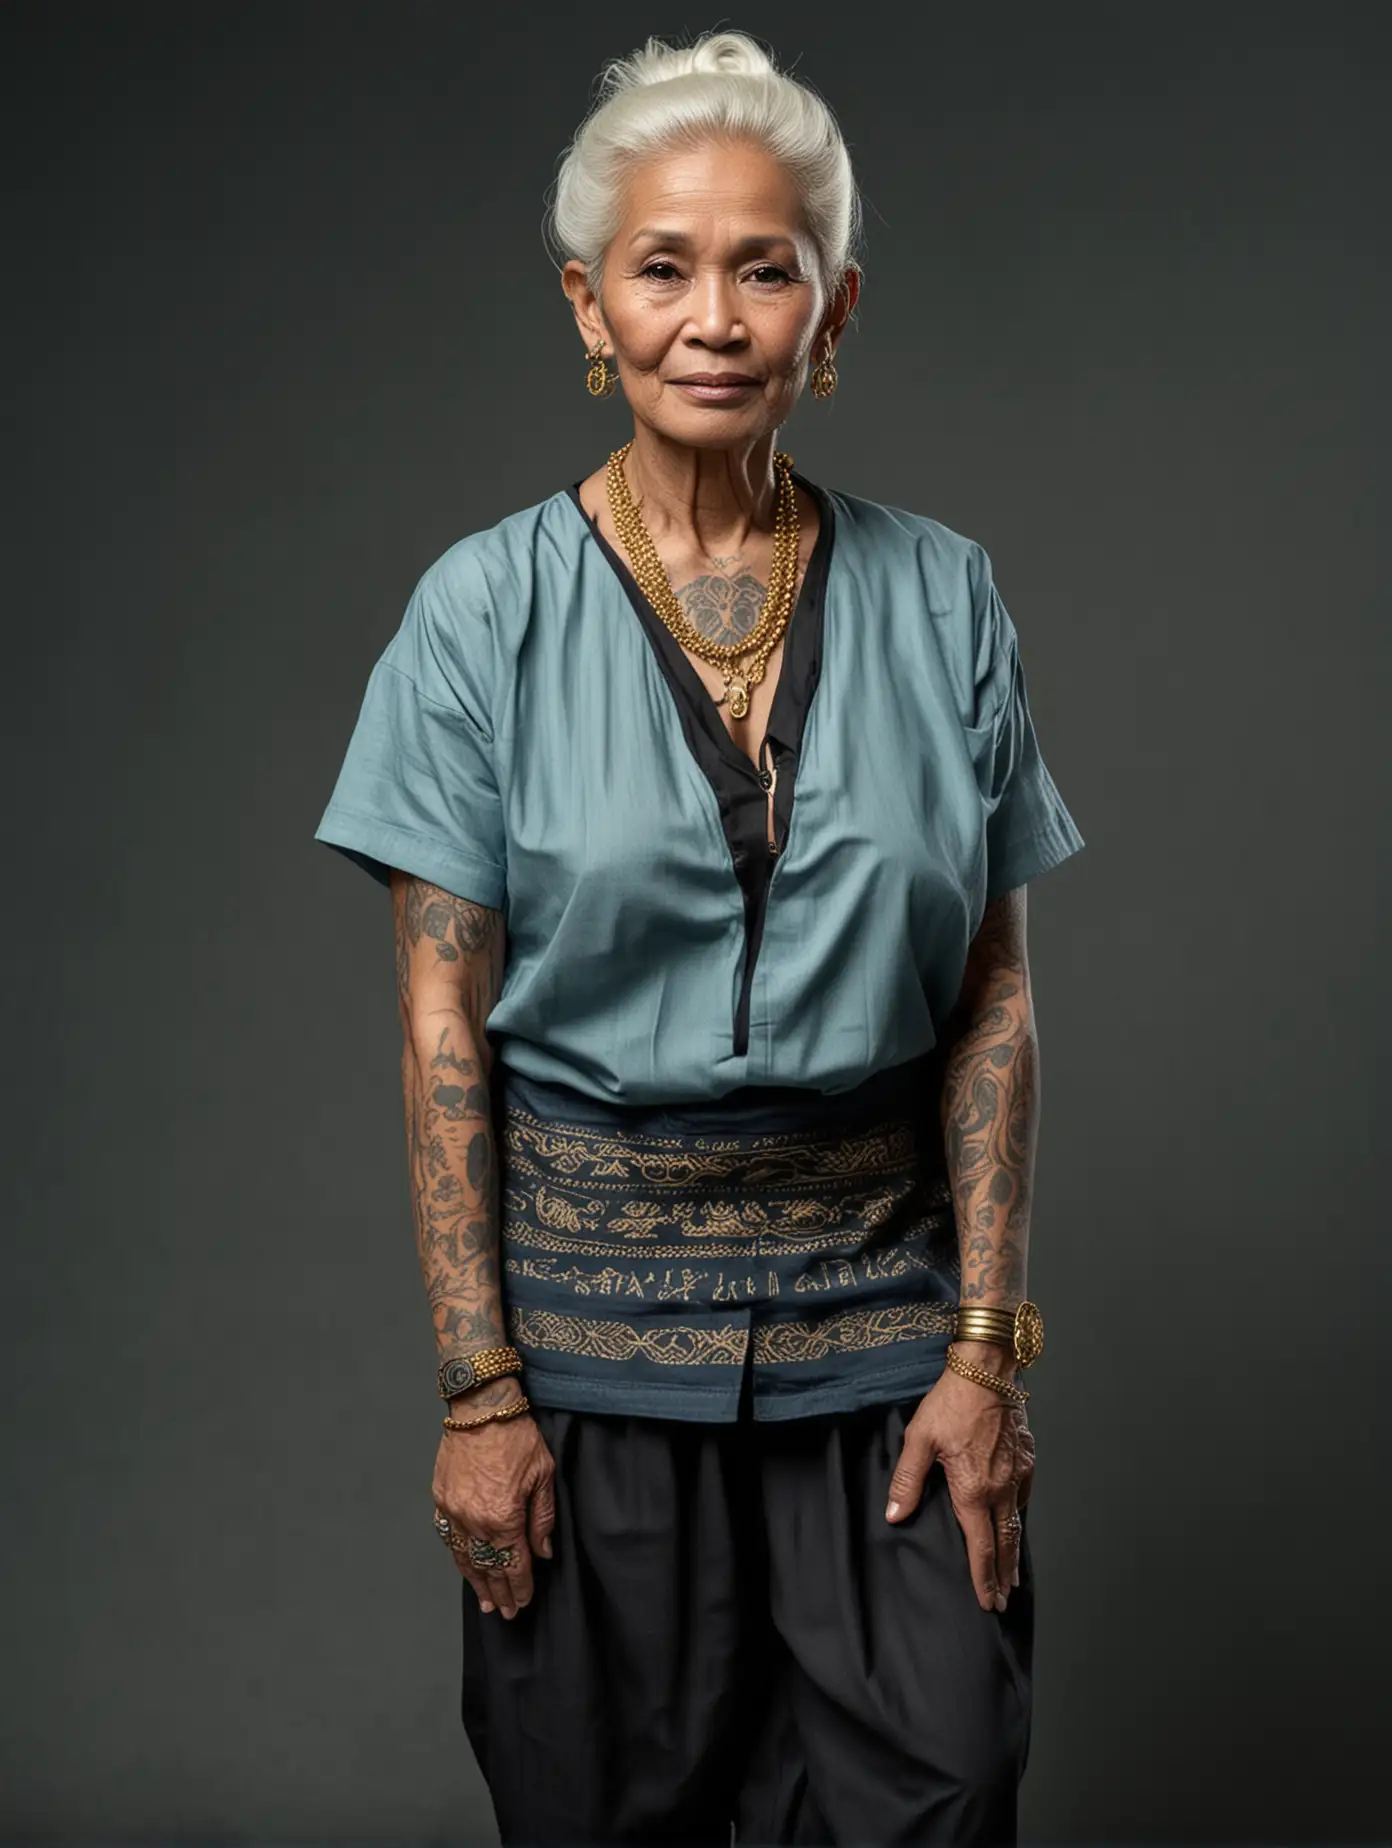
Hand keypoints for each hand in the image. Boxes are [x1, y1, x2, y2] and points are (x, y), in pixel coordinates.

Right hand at [432, 1389, 555, 1619]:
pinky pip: (449, 1537)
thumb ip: (542, 1518)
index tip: (523, 1603)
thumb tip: (543, 1552)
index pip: (514, 1564)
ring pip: (465, 1557)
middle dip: (499, 1592)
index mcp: (504, 1517)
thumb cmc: (517, 1436)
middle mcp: (475, 1521)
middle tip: (505, 1612)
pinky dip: (458, 1556)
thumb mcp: (543, 1475)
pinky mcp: (441, 1499)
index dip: (520, 1587)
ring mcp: (454, 1511)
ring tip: (485, 1601)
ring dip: (476, 1581)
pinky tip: (465, 1566)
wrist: (481, 1407)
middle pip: (489, 1567)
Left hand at [884, 1352, 1035, 1613]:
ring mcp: (1018, 1473)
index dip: (983, 1577)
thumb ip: (907, 1481)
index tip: (988, 1600)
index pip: (980, 1546)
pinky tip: (1015, 1518)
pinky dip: (1019, 1515)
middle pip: (1005, 1542)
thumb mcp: (919, 1440)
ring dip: (1014, 1550)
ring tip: (1013, 1572)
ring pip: (1018, 1522)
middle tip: (1004, 1598)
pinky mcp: (1027, 1457)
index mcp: (973, 1489)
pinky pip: (1024, 1495)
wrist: (987, 1371)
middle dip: (1004, 1574)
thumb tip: (894, 1515)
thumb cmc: (951, 1403)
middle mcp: (1000, 1488)